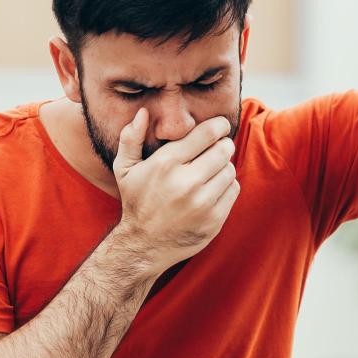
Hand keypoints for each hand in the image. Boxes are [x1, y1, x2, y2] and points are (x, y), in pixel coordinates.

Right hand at [113, 108, 239, 270]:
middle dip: (222, 145)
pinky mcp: (214, 219)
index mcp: (166, 164)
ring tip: (209, 171)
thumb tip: (143, 112)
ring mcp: (202, 203)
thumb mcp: (125, 169)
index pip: (207, 133)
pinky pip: (233, 190)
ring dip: (223, 167)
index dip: (219, 125)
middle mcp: (186, 182)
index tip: (220, 125)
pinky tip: (211, 189)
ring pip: (230, 169)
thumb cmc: (137, 201)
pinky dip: (226, 186)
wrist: (144, 245)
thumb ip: (130, 138)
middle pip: (223, 149)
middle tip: (216, 148)